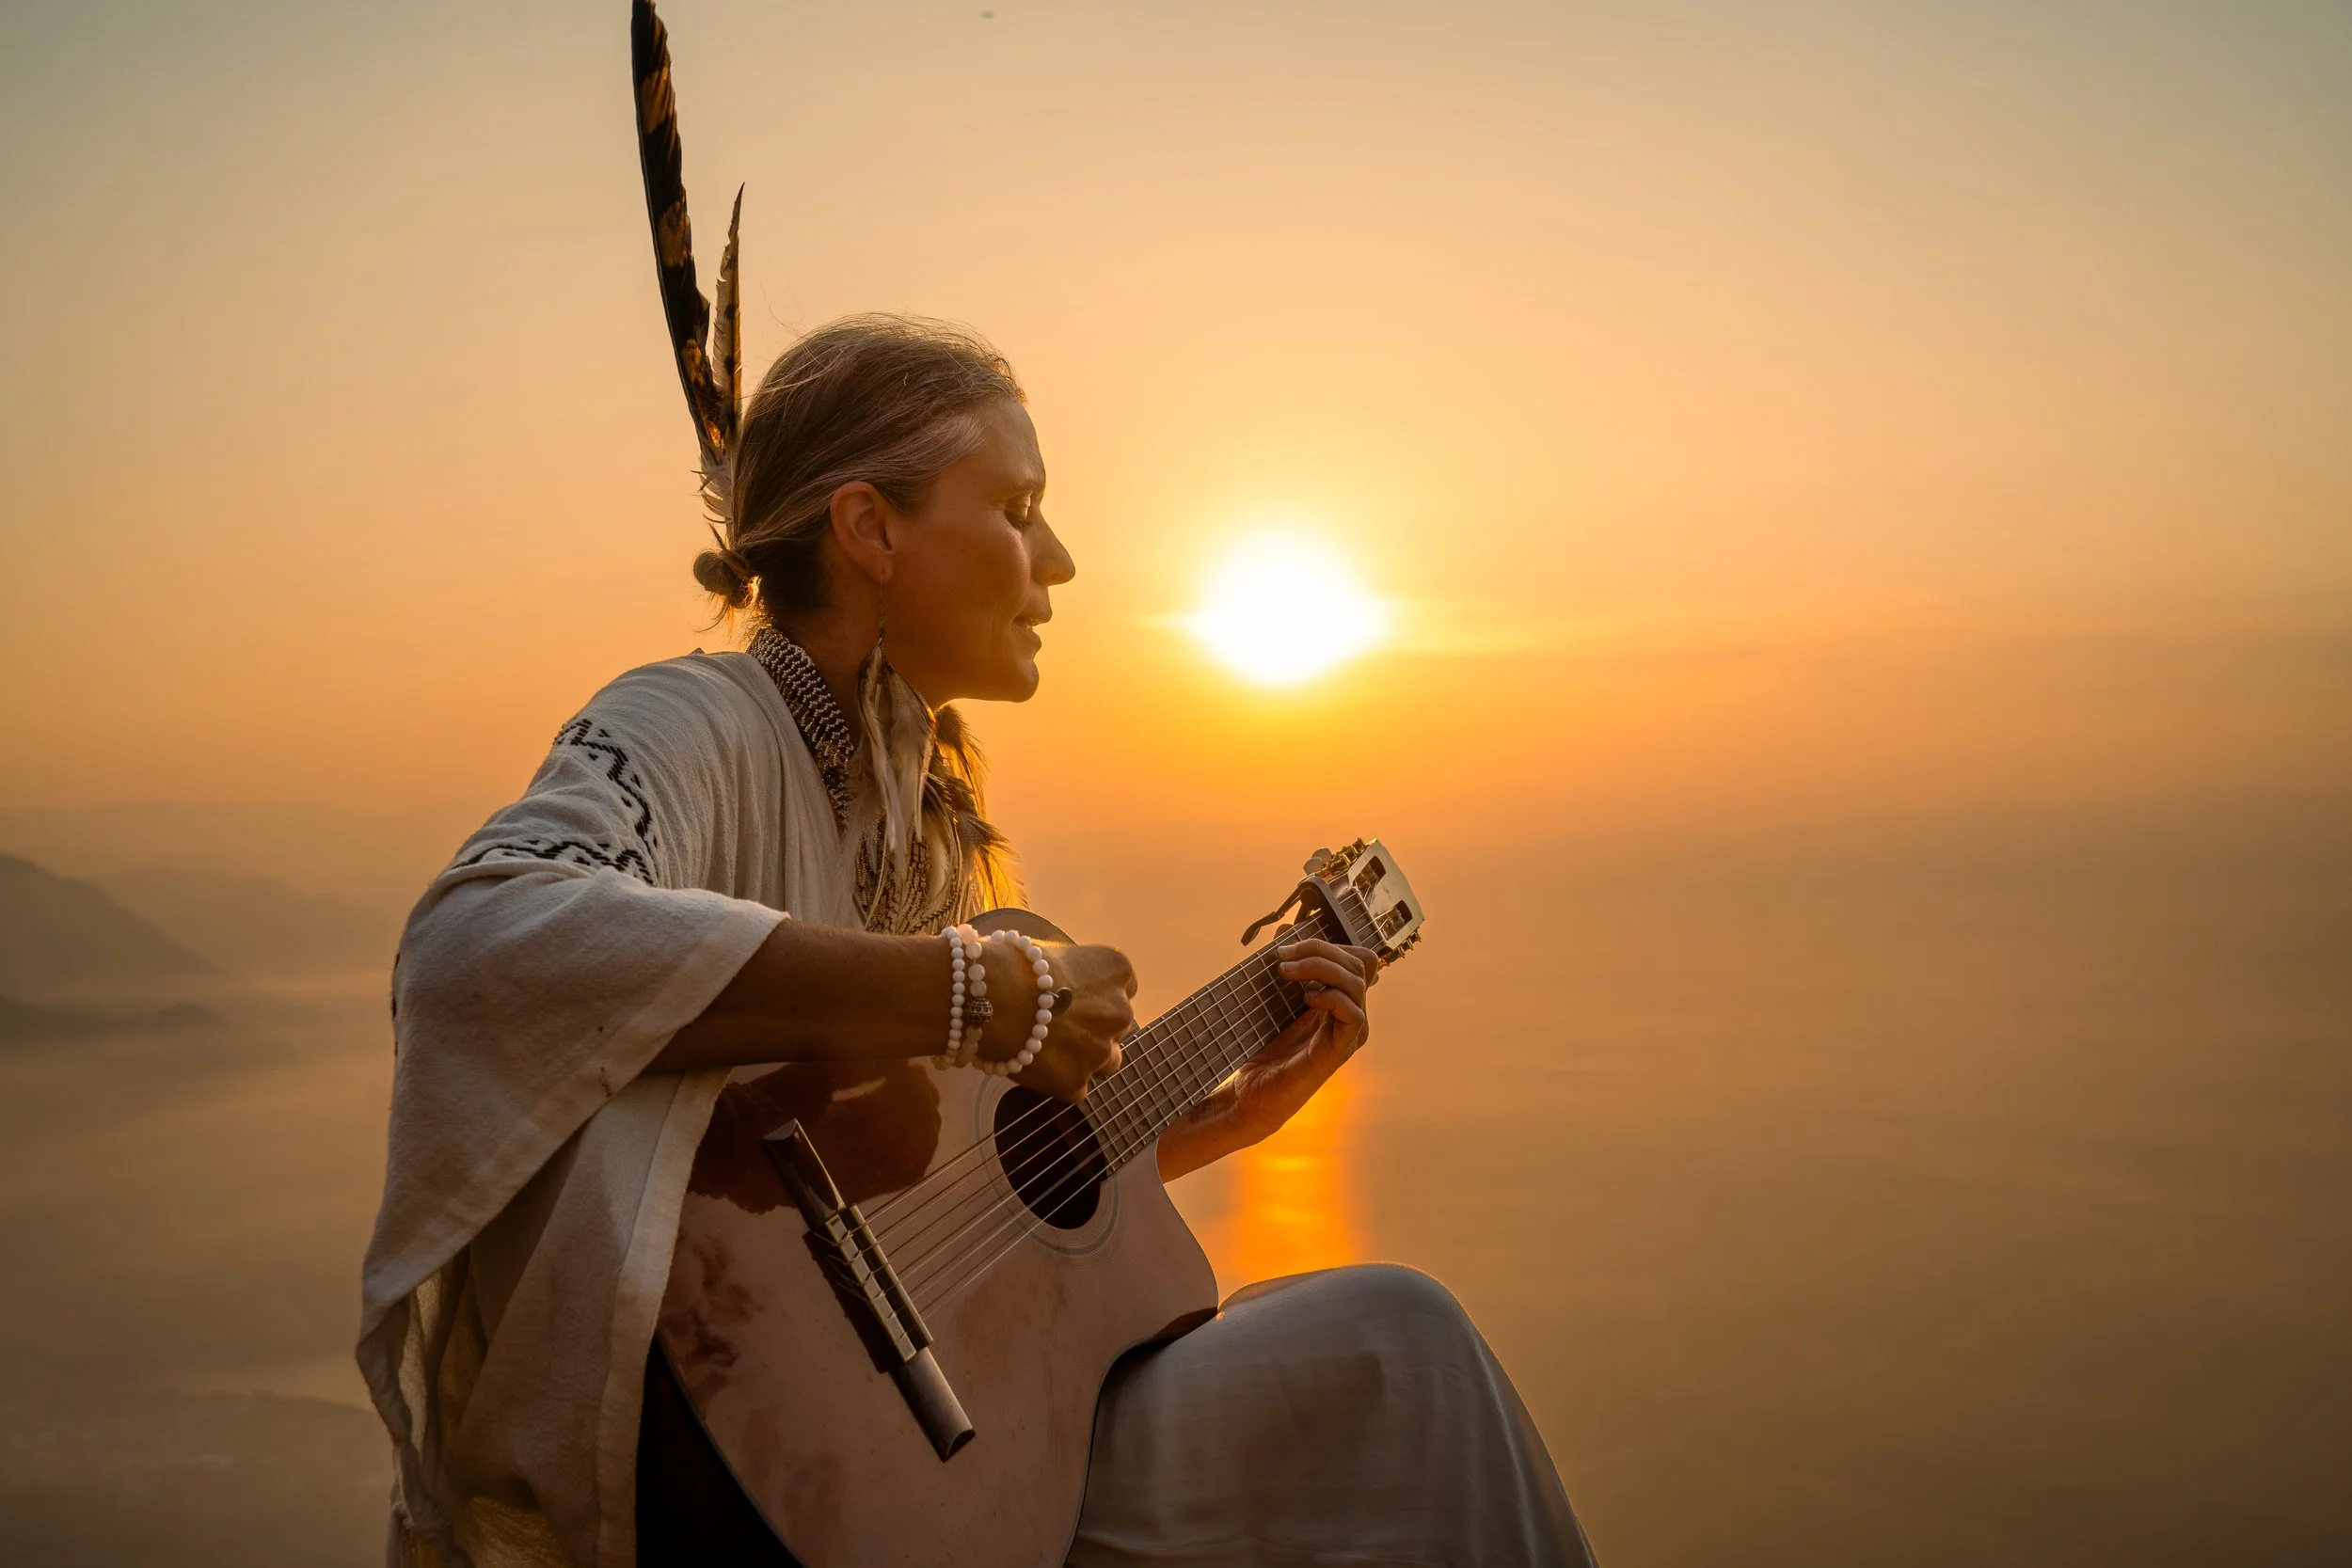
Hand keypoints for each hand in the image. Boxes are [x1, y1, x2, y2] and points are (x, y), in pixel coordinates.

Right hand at [974, 939, 1136, 1101]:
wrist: (989, 998)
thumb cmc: (1013, 964)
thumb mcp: (1054, 952)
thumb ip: (1072, 970)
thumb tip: (1062, 981)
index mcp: (1116, 970)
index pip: (1123, 987)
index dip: (1096, 994)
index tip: (1075, 998)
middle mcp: (1120, 1011)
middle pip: (1116, 1025)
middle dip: (1093, 1026)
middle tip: (1059, 1025)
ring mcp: (1100, 1050)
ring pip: (1106, 1060)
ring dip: (1085, 1056)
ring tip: (1050, 1050)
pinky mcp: (1076, 1082)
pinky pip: (1075, 1085)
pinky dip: (1059, 1079)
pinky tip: (1035, 1065)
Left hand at [1157, 936, 1379, 1181]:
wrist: (1251, 1093)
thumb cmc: (1265, 1048)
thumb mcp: (1274, 997)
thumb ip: (1286, 964)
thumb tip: (1286, 929)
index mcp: (1342, 999)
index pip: (1358, 957)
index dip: (1329, 942)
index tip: (1288, 944)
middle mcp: (1353, 1014)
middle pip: (1359, 962)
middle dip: (1319, 949)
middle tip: (1282, 956)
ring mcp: (1349, 1033)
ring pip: (1356, 981)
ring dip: (1319, 967)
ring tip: (1286, 972)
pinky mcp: (1339, 1051)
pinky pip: (1353, 1013)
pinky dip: (1330, 997)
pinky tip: (1306, 999)